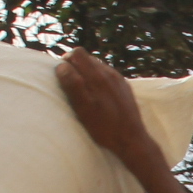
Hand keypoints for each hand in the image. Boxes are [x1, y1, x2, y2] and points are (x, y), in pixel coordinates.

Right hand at [55, 49, 167, 177]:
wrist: (131, 139)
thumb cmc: (103, 127)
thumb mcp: (82, 108)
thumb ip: (72, 84)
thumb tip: (61, 66)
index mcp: (97, 76)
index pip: (77, 53)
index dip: (66, 61)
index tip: (61, 75)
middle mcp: (109, 73)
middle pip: (87, 58)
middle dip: (76, 66)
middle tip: (70, 83)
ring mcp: (119, 80)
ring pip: (98, 66)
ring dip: (87, 73)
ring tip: (83, 90)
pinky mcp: (125, 87)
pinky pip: (108, 76)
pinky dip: (99, 80)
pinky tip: (98, 95)